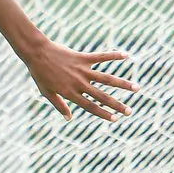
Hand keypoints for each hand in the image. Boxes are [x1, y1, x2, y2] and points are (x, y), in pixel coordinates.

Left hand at [20, 41, 134, 120]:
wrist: (36, 53)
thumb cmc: (40, 74)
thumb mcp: (46, 92)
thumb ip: (59, 105)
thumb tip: (69, 118)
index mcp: (70, 93)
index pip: (90, 106)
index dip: (103, 113)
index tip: (116, 119)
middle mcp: (79, 83)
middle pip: (102, 96)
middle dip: (117, 105)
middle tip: (130, 111)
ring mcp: (82, 70)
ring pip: (107, 79)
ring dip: (123, 84)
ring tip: (136, 88)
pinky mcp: (83, 58)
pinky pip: (101, 57)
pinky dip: (114, 56)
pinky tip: (127, 55)